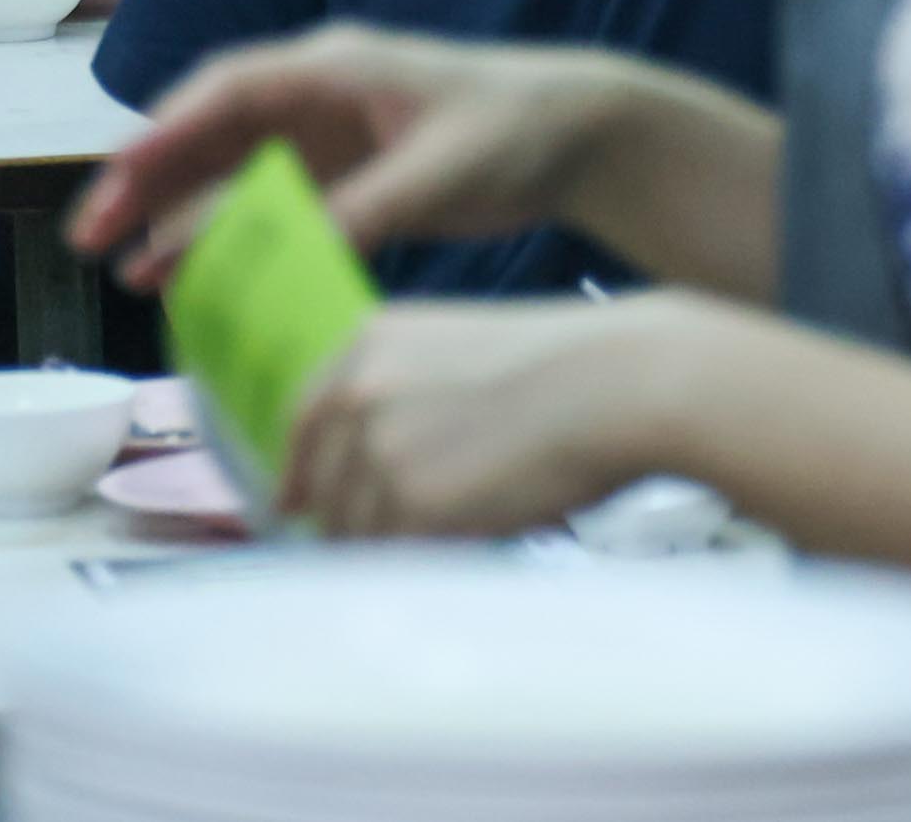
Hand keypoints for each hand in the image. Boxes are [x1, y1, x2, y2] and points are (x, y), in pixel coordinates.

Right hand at [67, 25, 639, 290]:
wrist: (582, 134)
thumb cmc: (517, 132)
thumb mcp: (442, 174)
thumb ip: (367, 211)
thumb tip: (293, 256)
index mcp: (333, 68)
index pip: (225, 92)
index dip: (164, 133)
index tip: (118, 177)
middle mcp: (315, 94)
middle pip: (208, 133)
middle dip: (146, 180)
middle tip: (90, 236)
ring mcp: (327, 135)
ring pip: (228, 173)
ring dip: (178, 216)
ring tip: (127, 272)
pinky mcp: (346, 174)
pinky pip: (268, 205)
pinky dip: (229, 237)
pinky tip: (196, 279)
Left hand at [284, 292, 713, 539]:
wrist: (616, 383)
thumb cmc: (568, 366)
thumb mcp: (461, 348)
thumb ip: (407, 390)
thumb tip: (381, 454)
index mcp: (368, 343)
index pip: (305, 417)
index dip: (299, 467)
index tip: (295, 503)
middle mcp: (358, 390)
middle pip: (322, 480)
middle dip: (338, 518)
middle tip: (360, 549)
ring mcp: (379, 447)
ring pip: (354, 525)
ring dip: (381, 547)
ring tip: (422, 556)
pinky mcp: (412, 502)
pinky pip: (391, 554)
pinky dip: (411, 567)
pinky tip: (441, 565)